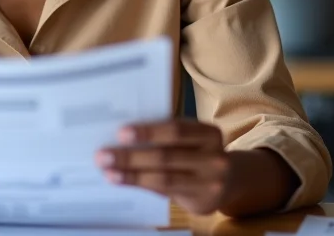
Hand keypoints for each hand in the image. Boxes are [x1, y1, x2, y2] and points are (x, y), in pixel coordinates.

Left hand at [95, 119, 233, 214]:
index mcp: (209, 133)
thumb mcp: (192, 138)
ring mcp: (210, 183)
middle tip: (103, 155)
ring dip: (131, 174)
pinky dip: (140, 185)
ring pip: (164, 178)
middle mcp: (214, 158)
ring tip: (108, 170)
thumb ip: (167, 134)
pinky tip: (122, 180)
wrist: (230, 180)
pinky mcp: (202, 202)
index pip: (176, 130)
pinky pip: (166, 192)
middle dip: (131, 156)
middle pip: (166, 156)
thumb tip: (124, 135)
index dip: (149, 131)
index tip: (121, 132)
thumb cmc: (197, 150)